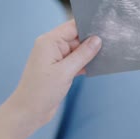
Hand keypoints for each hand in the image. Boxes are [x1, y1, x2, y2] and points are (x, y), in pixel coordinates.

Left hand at [0, 20, 100, 138]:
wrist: (28, 112)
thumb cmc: (41, 91)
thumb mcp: (65, 71)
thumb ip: (83, 54)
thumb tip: (97, 40)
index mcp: (49, 41)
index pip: (72, 26)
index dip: (88, 25)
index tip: (105, 26)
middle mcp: (51, 47)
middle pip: (76, 37)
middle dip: (92, 41)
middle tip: (111, 42)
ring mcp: (55, 59)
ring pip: (77, 50)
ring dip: (89, 54)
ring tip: (107, 54)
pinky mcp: (58, 70)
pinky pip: (75, 61)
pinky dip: (84, 64)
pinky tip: (96, 66)